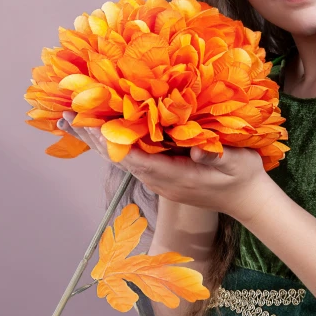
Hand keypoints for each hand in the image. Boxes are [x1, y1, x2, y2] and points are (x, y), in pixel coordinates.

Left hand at [57, 111, 269, 220]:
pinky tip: (100, 129)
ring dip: (98, 140)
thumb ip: (217, 155)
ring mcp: (159, 178)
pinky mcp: (161, 173)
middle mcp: (160, 179)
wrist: (247, 199)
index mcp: (174, 176)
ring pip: (122, 158)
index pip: (135, 158)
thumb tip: (198, 147)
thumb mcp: (237, 162)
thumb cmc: (243, 177)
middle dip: (94, 138)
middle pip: (119, 158)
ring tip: (72, 120)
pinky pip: (131, 157)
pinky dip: (113, 142)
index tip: (92, 123)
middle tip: (67, 116)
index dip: (113, 141)